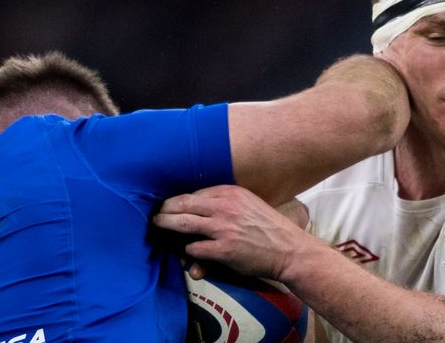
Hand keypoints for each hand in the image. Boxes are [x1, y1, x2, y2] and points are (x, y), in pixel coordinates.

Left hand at [153, 185, 307, 280]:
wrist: (289, 249)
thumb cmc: (269, 228)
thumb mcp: (249, 204)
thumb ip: (225, 203)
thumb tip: (199, 209)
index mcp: (231, 193)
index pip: (195, 193)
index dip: (179, 200)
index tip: (171, 204)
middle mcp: (225, 207)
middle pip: (183, 204)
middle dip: (165, 209)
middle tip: (156, 214)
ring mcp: (223, 228)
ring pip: (182, 224)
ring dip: (166, 225)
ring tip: (158, 225)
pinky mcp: (224, 250)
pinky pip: (194, 248)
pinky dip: (188, 250)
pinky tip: (188, 252)